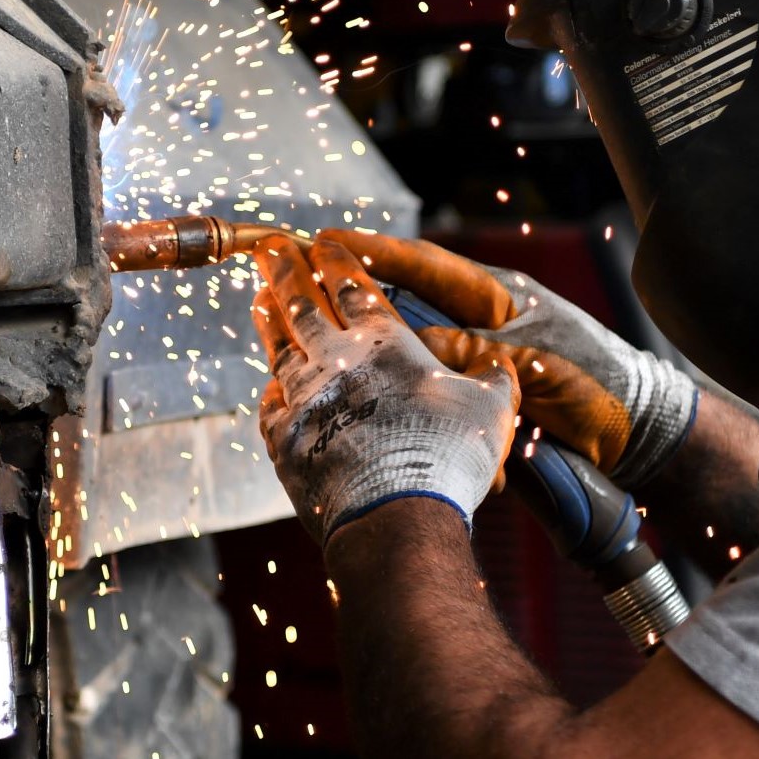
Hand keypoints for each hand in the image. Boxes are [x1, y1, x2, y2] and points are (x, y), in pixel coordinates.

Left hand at [251, 235, 519, 547]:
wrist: (396, 518)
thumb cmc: (448, 456)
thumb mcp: (492, 408)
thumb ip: (493, 377)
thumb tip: (499, 363)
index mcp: (385, 343)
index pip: (354, 286)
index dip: (337, 260)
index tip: (321, 240)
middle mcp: (336, 361)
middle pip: (302, 304)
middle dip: (285, 270)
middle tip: (268, 247)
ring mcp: (304, 399)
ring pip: (279, 348)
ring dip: (269, 319)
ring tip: (260, 298)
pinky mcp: (285, 441)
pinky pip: (270, 404)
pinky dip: (269, 387)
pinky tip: (268, 381)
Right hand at [317, 232, 699, 488]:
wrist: (636, 435)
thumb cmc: (599, 383)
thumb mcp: (535, 362)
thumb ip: (474, 352)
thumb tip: (414, 344)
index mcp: (497, 298)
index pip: (426, 266)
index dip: (376, 252)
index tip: (327, 239)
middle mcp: (480, 323)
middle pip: (405, 306)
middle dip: (359, 300)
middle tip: (304, 286)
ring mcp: (476, 360)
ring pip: (413, 358)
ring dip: (384, 366)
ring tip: (326, 356)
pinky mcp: (477, 400)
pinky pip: (434, 401)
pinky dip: (415, 412)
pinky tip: (383, 420)